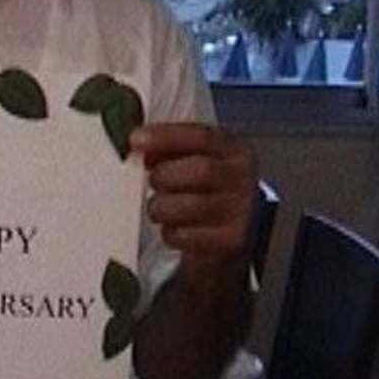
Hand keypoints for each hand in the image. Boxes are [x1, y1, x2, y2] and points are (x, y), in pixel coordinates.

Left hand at [130, 122, 258, 286]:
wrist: (239, 231)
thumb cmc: (211, 191)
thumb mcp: (199, 161)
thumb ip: (173, 151)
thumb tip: (141, 146)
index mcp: (235, 151)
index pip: (202, 136)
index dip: (166, 137)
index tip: (135, 140)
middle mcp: (243, 179)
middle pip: (201, 171)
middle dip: (165, 176)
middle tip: (154, 181)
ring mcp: (241, 212)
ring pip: (191, 206)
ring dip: (162, 206)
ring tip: (161, 207)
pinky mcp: (230, 242)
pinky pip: (186, 235)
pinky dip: (170, 232)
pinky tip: (174, 227)